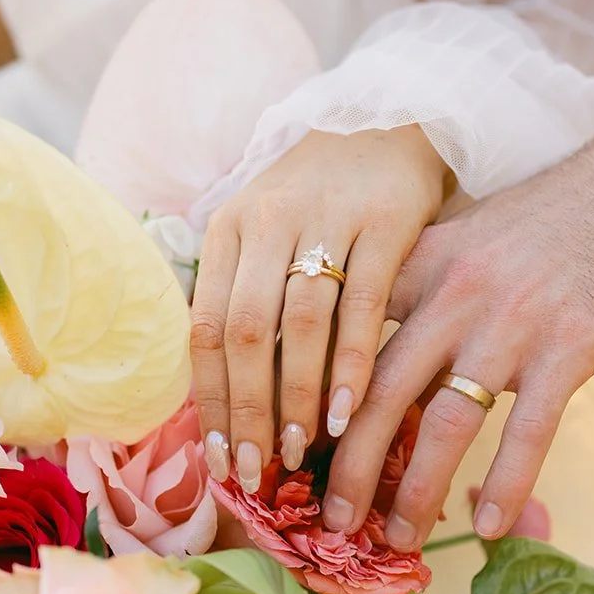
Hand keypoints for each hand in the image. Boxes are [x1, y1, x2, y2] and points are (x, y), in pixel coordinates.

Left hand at [191, 126, 446, 492]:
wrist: (387, 122)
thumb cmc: (318, 203)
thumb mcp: (265, 238)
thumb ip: (247, 305)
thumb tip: (231, 408)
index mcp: (227, 230)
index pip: (206, 329)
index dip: (210, 401)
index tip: (219, 461)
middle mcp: (266, 220)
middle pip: (246, 332)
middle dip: (249, 412)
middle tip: (258, 471)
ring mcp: (325, 217)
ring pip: (300, 322)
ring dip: (299, 396)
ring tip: (302, 451)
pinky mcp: (385, 219)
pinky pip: (364, 302)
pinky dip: (353, 362)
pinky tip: (350, 410)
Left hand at [323, 106, 593, 544]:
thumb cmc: (554, 216)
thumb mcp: (466, 237)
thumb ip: (419, 290)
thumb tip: (380, 360)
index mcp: (419, 264)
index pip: (345, 340)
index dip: (311, 399)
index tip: (291, 450)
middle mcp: (453, 295)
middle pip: (378, 393)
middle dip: (347, 468)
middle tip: (330, 521)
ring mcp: (511, 323)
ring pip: (445, 423)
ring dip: (416, 492)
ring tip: (398, 540)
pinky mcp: (570, 346)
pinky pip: (528, 431)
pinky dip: (507, 484)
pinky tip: (488, 527)